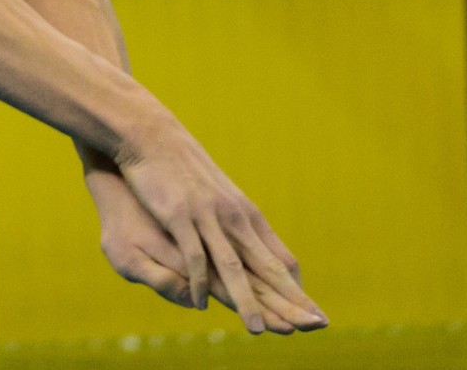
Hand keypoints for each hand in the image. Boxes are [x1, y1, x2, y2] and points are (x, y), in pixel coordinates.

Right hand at [101, 124, 327, 333]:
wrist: (151, 136)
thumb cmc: (185, 168)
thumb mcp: (220, 195)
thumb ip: (238, 223)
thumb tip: (255, 248)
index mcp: (246, 215)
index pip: (281, 259)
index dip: (297, 289)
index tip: (313, 315)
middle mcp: (234, 217)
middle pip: (267, 267)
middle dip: (290, 300)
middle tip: (314, 327)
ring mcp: (207, 216)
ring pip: (232, 266)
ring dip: (246, 300)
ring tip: (257, 330)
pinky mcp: (179, 214)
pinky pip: (193, 255)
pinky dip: (199, 281)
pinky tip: (201, 304)